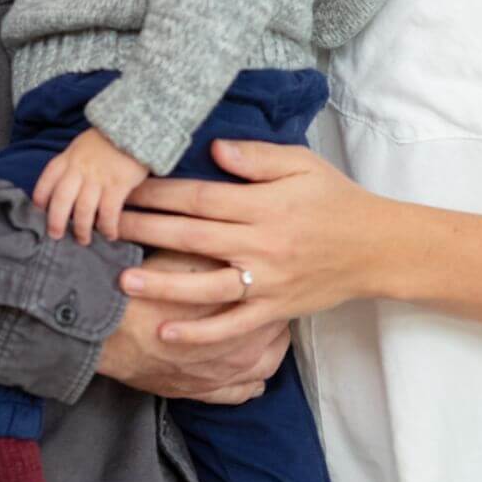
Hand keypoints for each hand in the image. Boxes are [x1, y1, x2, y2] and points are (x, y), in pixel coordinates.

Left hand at [33, 126, 149, 244]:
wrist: (137, 126)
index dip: (41, 198)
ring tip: (83, 240)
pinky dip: (107, 227)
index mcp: (68, 157)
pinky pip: (108, 212)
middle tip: (55, 235)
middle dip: (56, 222)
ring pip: (83, 210)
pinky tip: (110, 234)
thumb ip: (72, 163)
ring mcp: (98, 177)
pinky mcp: (118, 185)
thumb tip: (67, 187)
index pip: (47, 180)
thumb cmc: (110, 139)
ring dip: (82, 230)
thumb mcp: (83, 145)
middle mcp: (79, 168)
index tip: (41, 210)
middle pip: (61, 200)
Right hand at [97, 249, 289, 402]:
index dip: (273, 279)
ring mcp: (226, 375)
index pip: (276, 295)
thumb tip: (241, 233)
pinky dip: (249, 381)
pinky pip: (242, 392)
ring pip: (267, 362)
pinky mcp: (206, 393)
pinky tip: (247, 368)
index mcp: (245, 311)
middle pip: (277, 330)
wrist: (108, 332)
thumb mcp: (187, 255)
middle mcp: (244, 348)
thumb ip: (219, 249)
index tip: (267, 268)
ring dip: (267, 346)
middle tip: (266, 295)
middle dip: (274, 312)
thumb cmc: (149, 289)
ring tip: (261, 331)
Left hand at [117, 138, 386, 344]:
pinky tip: (166, 332)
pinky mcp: (274, 309)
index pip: (200, 198)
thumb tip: (215, 148)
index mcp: (264, 205)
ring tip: (124, 279)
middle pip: (192, 237)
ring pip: (206, 286)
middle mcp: (261, 244)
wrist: (376, 248)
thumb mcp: (302, 165)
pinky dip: (199, 333)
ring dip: (163, 282)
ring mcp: (267, 281)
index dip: (159, 193)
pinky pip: (232, 326)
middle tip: (104, 226)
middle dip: (145, 230)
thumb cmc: (334, 199)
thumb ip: (257, 158)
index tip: (125, 188)